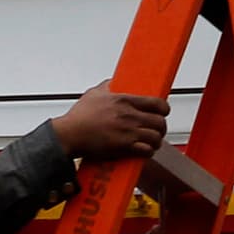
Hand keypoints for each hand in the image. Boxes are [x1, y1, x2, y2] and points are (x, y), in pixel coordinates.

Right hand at [50, 86, 168, 159]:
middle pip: (160, 122)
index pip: (157, 103)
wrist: (69, 135)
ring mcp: (128, 132)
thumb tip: (114, 81)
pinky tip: (144, 151)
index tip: (163, 112)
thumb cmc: (78, 117)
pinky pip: (146, 150)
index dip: (164, 109)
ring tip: (152, 142)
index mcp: (125, 100)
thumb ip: (107, 85)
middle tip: (157, 129)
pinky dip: (148, 152)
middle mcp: (129, 116)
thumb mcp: (94, 93)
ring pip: (156, 137)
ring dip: (156, 141)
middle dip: (161, 127)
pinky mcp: (124, 147)